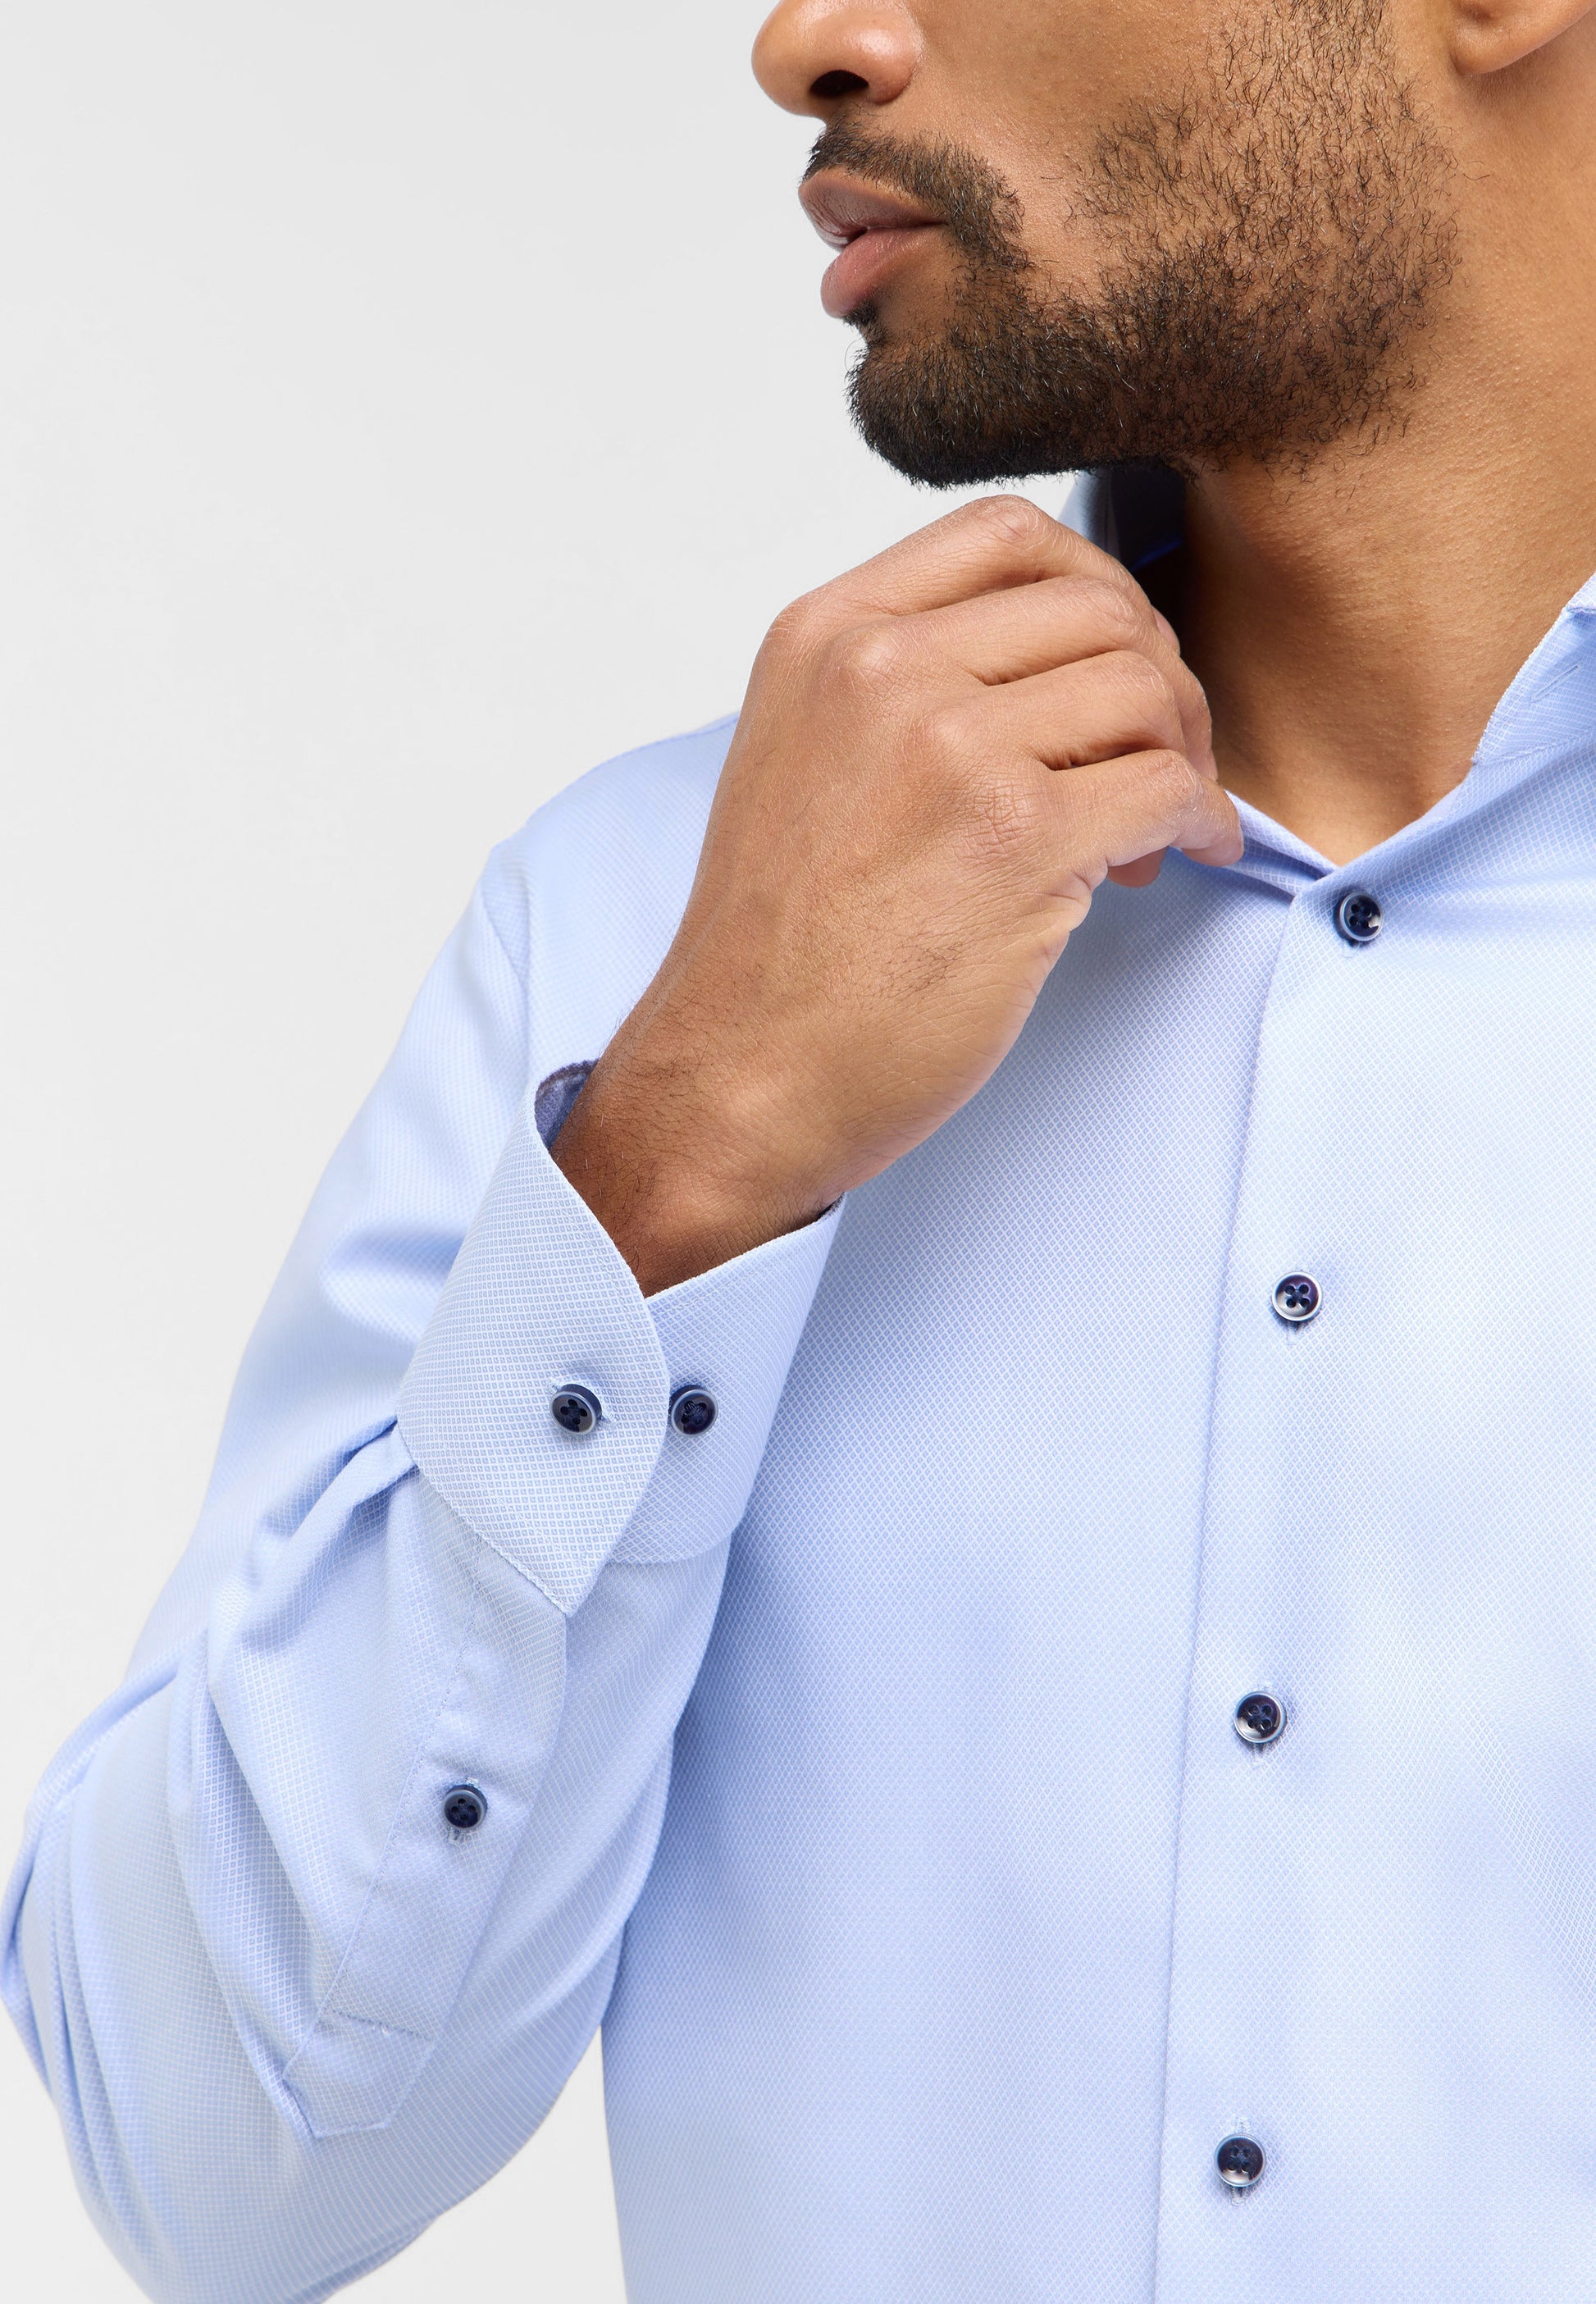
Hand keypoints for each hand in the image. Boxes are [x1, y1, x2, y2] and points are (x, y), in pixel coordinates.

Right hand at [554, 495, 1240, 1291]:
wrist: (738, 1075)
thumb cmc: (783, 945)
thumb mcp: (805, 758)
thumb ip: (903, 685)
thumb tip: (1067, 663)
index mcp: (827, 634)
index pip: (1008, 535)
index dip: (1095, 591)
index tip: (1110, 668)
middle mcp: (882, 667)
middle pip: (1099, 605)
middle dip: (1158, 682)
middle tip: (1157, 762)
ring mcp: (949, 746)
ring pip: (1145, 688)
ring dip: (1183, 754)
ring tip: (1154, 827)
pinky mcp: (1015, 838)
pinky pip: (1165, 785)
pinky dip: (1198, 819)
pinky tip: (1176, 857)